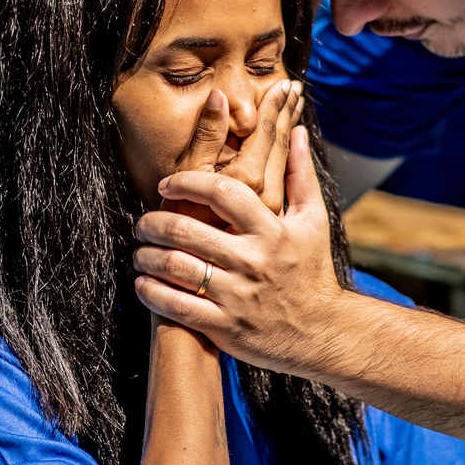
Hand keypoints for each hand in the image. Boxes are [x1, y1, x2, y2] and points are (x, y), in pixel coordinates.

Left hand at [132, 125, 348, 374]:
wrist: (324, 334)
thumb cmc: (313, 271)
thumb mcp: (314, 220)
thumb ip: (299, 173)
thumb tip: (295, 130)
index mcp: (272, 231)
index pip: (222, 192)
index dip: (187, 182)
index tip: (166, 183)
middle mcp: (253, 262)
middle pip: (187, 230)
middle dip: (154, 222)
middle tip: (142, 222)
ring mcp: (238, 296)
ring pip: (175, 267)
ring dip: (147, 255)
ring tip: (140, 250)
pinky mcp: (225, 327)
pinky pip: (176, 307)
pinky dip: (151, 292)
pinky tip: (142, 282)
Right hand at [164, 79, 304, 232]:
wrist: (196, 303)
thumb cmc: (181, 244)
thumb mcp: (186, 187)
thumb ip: (206, 142)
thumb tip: (220, 96)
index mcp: (246, 183)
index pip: (264, 134)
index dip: (272, 107)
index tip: (284, 84)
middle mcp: (266, 198)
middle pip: (279, 146)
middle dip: (285, 114)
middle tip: (293, 88)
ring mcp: (271, 214)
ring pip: (285, 164)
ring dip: (287, 132)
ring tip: (293, 108)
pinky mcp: (269, 229)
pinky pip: (284, 184)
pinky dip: (288, 160)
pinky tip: (289, 147)